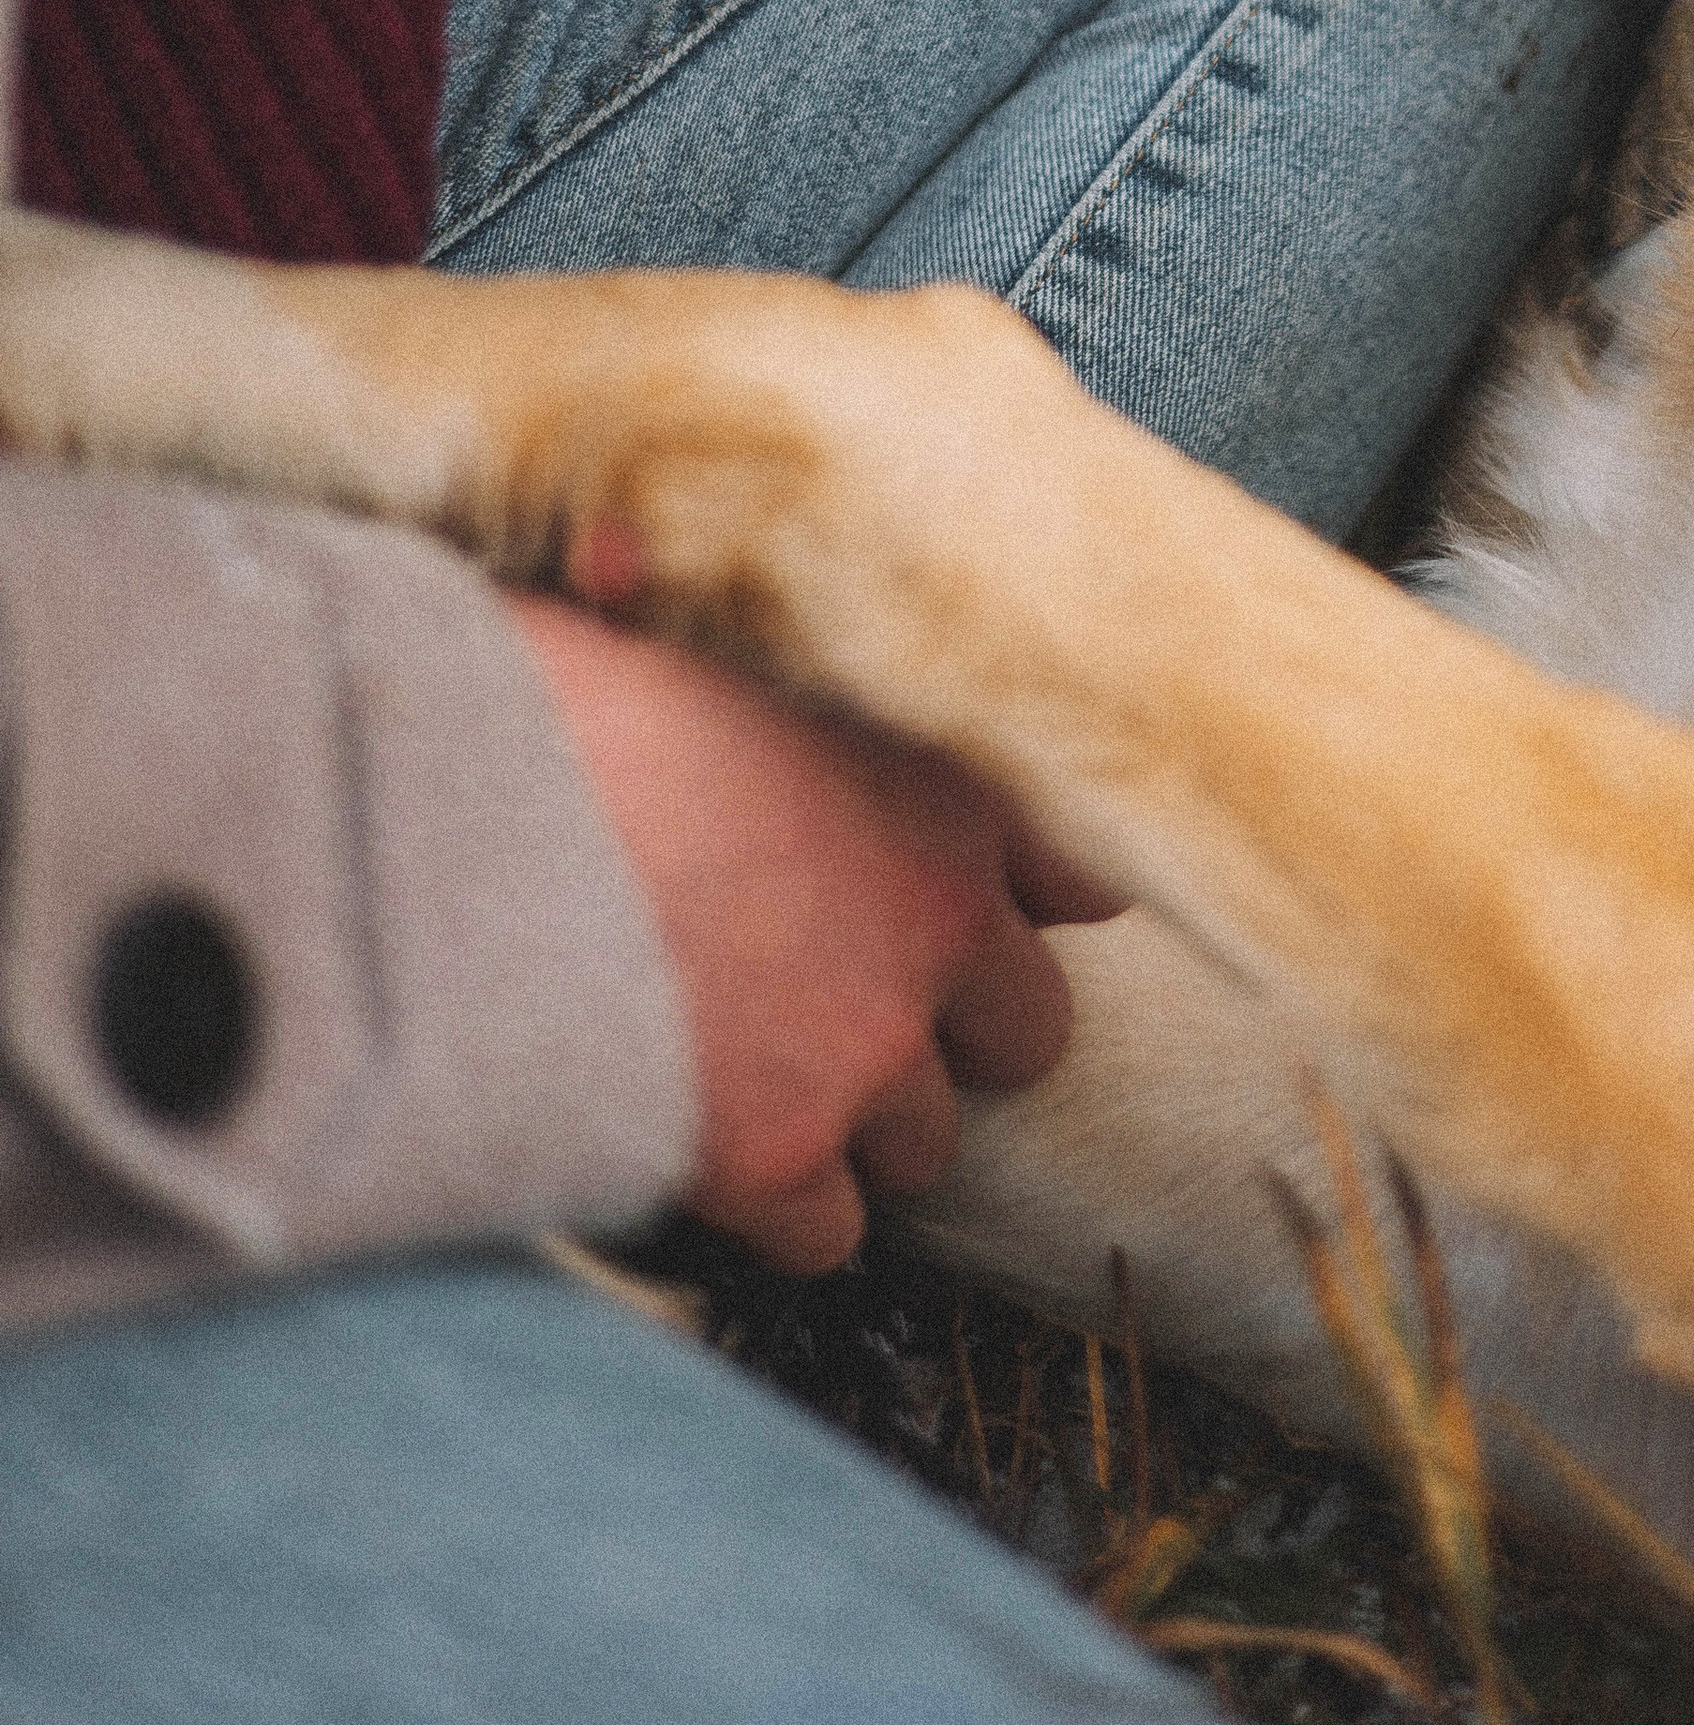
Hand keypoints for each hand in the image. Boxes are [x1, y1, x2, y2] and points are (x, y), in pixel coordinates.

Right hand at [509, 593, 1118, 1271]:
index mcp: (941, 776)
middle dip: (939, 1033)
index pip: (1079, 878)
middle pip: (1025, 1034)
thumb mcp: (711, 632)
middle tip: (822, 1010)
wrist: (440, 810)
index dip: (1000, 907)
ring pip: (925, 1142)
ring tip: (730, 1070)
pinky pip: (830, 1234)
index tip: (934, 915)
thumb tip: (764, 670)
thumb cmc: (550, 693)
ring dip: (849, 1119)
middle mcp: (941, 915)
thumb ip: (797, 691)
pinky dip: (774, 1211)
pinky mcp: (781, 1152)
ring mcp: (869, 1043)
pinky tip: (689, 1144)